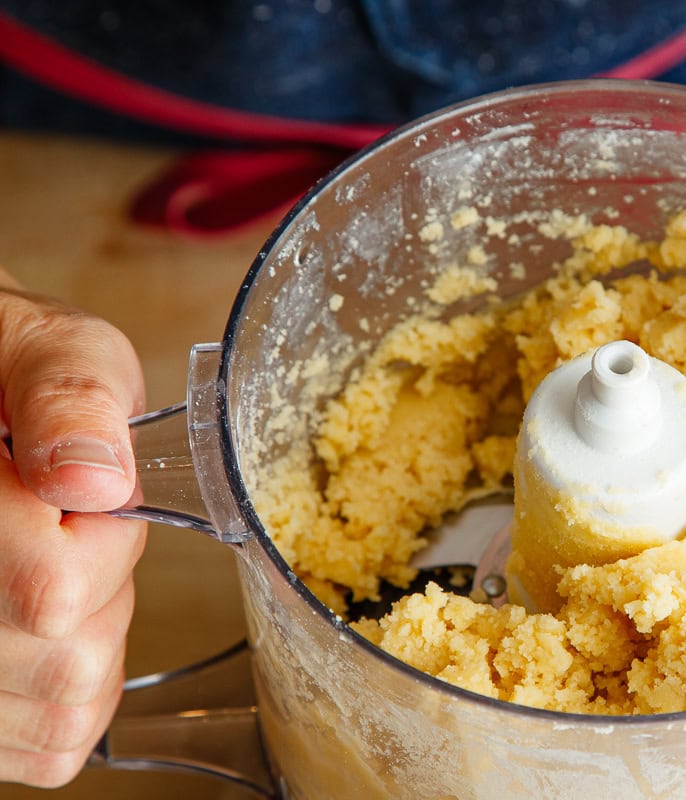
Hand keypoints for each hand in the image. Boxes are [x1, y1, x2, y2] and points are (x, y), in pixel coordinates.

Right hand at [0, 273, 145, 786]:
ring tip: (44, 569)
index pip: (55, 593)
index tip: (82, 496)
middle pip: (67, 662)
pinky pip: (50, 745)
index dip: (102, 545)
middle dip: (103, 593)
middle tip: (63, 529)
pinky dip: (70, 695)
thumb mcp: (49, 348)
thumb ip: (70, 399)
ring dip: (87, 643)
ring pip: (61, 710)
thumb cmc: (10, 375)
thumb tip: (95, 479)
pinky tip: (41, 626)